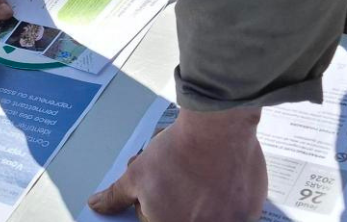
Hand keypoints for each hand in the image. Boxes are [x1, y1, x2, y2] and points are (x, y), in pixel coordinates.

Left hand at [87, 106, 266, 221]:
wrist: (217, 131)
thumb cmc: (175, 154)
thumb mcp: (136, 174)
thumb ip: (116, 196)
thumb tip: (95, 205)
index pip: (151, 217)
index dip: (151, 197)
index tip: (157, 179)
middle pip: (179, 213)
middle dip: (171, 192)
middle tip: (172, 169)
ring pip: (205, 208)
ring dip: (196, 191)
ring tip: (193, 164)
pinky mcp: (251, 212)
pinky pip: (232, 205)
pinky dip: (223, 189)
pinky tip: (217, 169)